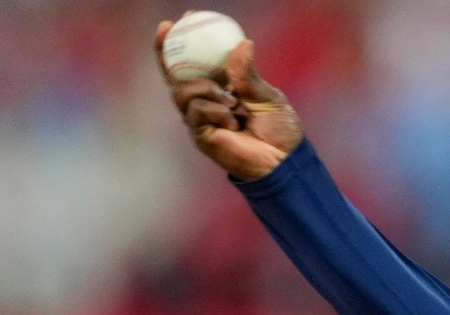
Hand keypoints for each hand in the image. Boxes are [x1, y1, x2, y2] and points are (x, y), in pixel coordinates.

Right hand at [154, 17, 302, 180]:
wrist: (283, 161)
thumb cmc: (279, 129)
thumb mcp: (266, 95)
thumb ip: (248, 74)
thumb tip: (244, 44)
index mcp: (222, 87)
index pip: (196, 62)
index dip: (183, 42)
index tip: (181, 19)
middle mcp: (206, 101)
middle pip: (174, 75)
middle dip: (166, 52)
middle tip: (170, 32)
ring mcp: (200, 118)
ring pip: (182, 93)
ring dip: (204, 89)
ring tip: (229, 98)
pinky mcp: (200, 136)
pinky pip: (194, 113)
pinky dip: (213, 110)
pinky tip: (232, 119)